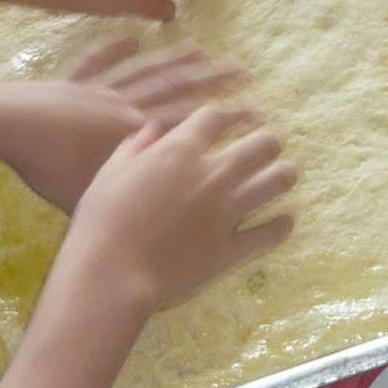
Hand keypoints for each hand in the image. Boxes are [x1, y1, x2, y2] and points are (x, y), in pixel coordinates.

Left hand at [0, 41, 252, 211]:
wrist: (10, 128)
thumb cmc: (51, 169)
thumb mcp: (96, 194)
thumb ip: (135, 196)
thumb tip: (173, 212)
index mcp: (138, 135)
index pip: (191, 122)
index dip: (225, 115)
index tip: (255, 110)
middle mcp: (127, 105)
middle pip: (178, 89)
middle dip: (214, 80)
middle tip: (244, 70)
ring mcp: (100, 89)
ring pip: (147, 70)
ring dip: (177, 59)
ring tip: (204, 50)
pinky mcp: (72, 81)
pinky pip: (99, 61)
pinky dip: (116, 49)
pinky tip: (133, 38)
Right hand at [62, 97, 294, 308]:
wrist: (112, 273)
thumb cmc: (101, 220)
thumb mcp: (111, 172)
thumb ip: (136, 146)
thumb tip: (153, 129)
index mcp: (181, 151)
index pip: (216, 116)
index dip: (225, 115)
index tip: (229, 119)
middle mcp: (214, 174)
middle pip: (262, 143)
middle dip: (267, 140)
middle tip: (267, 145)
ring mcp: (229, 211)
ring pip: (278, 181)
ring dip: (284, 174)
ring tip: (285, 173)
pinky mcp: (233, 248)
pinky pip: (272, 232)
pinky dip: (282, 225)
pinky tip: (286, 219)